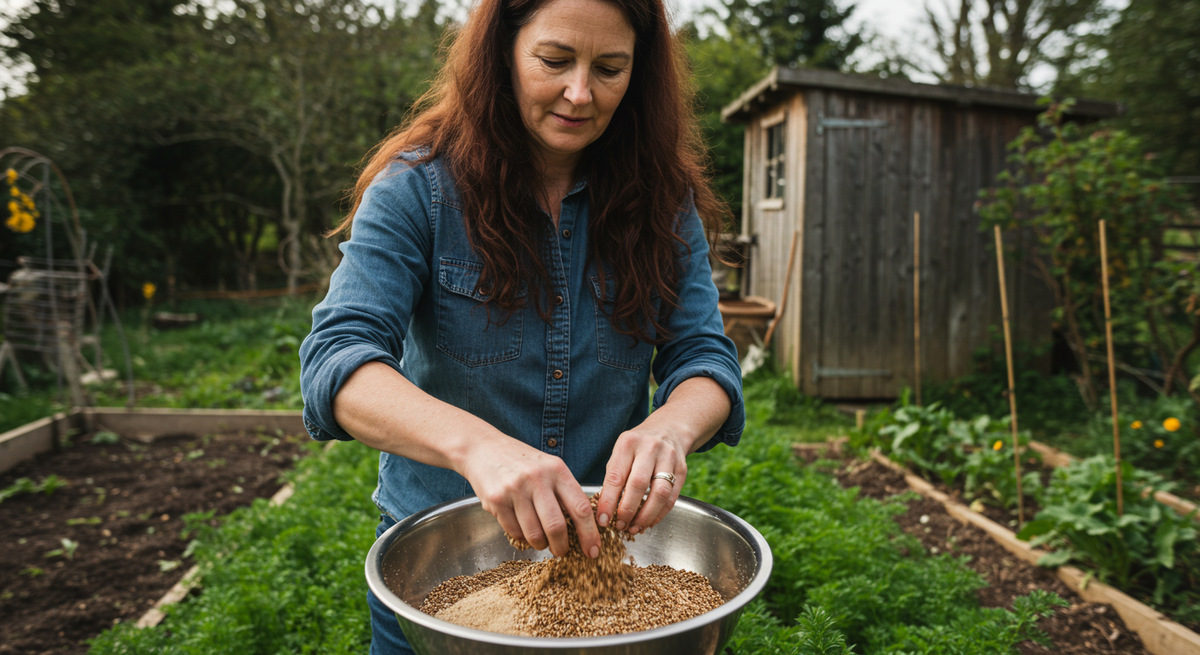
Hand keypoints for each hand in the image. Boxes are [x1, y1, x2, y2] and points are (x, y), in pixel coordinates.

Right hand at [460, 434, 601, 558]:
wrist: (483, 449)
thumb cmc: (522, 462)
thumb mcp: (549, 467)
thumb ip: (564, 492)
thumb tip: (583, 527)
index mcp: (557, 470)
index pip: (580, 507)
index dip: (589, 533)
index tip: (593, 550)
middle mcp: (537, 479)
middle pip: (556, 526)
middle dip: (562, 547)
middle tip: (561, 552)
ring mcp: (515, 490)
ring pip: (534, 534)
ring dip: (540, 545)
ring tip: (541, 541)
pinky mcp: (496, 501)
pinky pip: (514, 532)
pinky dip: (522, 537)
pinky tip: (522, 528)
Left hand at [595, 423, 689, 535]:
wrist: (669, 429)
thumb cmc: (638, 446)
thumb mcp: (621, 451)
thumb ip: (614, 476)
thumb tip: (606, 510)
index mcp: (628, 443)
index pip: (616, 476)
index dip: (608, 501)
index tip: (602, 519)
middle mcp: (650, 448)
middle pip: (639, 484)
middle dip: (627, 510)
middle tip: (619, 526)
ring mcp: (669, 458)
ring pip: (660, 493)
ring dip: (646, 515)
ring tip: (634, 528)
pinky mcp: (682, 470)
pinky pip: (672, 497)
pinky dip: (660, 514)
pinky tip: (649, 522)